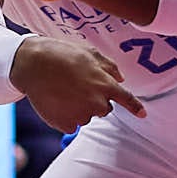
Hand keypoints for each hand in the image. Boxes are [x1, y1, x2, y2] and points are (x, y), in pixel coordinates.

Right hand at [10, 35, 144, 131]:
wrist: (33, 65)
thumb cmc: (62, 54)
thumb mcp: (89, 53)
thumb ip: (109, 66)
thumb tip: (122, 78)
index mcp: (105, 84)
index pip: (126, 99)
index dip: (135, 107)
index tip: (143, 114)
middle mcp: (97, 102)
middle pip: (104, 108)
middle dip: (96, 99)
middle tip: (78, 85)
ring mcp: (81, 115)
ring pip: (87, 115)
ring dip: (80, 107)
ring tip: (64, 90)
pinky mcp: (66, 124)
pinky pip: (72, 123)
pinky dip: (66, 116)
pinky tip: (57, 101)